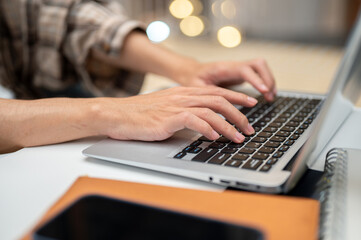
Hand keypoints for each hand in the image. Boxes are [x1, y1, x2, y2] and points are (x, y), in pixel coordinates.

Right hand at [92, 86, 257, 142]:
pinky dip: (207, 128)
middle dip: (238, 113)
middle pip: (218, 99)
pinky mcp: (167, 118)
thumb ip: (184, 112)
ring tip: (238, 137)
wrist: (116, 114)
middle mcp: (182, 96)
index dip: (236, 96)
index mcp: (183, 92)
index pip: (216, 91)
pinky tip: (215, 138)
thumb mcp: (166, 109)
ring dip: (228, 125)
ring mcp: (175, 106)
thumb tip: (202, 123)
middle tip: (249, 127)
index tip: (250, 103)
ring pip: (210, 110)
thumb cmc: (139, 114)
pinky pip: (194, 120)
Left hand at [176, 59, 276, 101]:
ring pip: (261, 67)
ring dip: (269, 80)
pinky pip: (259, 74)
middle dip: (267, 79)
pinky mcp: (242, 73)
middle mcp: (233, 66)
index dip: (256, 80)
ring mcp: (239, 68)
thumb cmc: (192, 80)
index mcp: (222, 68)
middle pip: (258, 64)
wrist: (191, 72)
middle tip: (269, 96)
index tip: (264, 91)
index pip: (244, 70)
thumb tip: (218, 111)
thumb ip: (207, 96)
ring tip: (270, 97)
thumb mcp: (196, 89)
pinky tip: (267, 95)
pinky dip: (266, 83)